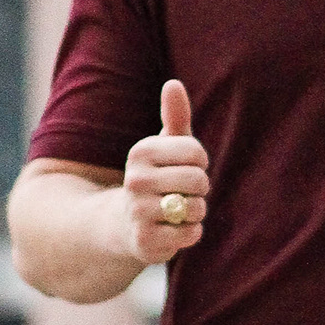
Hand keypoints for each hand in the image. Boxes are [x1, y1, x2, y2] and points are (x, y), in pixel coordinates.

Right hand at [120, 79, 210, 263]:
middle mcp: (135, 181)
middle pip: (197, 180)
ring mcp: (138, 212)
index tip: (187, 166)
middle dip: (200, 188)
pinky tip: (174, 228)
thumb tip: (173, 84)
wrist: (124, 224)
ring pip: (195, 208)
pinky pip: (190, 233)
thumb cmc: (155, 178)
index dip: (200, 161)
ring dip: (196, 211)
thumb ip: (174, 117)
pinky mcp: (145, 241)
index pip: (196, 152)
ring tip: (179, 209)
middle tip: (183, 191)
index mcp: (141, 152)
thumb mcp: (164, 147)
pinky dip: (190, 232)